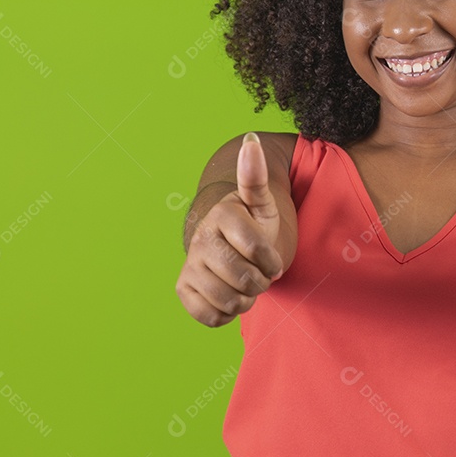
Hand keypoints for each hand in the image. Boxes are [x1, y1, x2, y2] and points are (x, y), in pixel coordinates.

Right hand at [176, 132, 293, 326]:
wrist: (230, 245)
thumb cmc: (254, 224)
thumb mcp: (263, 204)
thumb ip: (257, 177)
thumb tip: (252, 139)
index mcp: (222, 215)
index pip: (257, 250)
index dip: (272, 261)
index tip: (272, 259)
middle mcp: (200, 238)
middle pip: (243, 278)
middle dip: (260, 281)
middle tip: (259, 273)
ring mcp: (189, 265)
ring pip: (229, 301)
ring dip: (246, 298)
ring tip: (245, 282)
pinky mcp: (183, 289)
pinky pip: (211, 316)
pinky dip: (227, 312)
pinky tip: (229, 294)